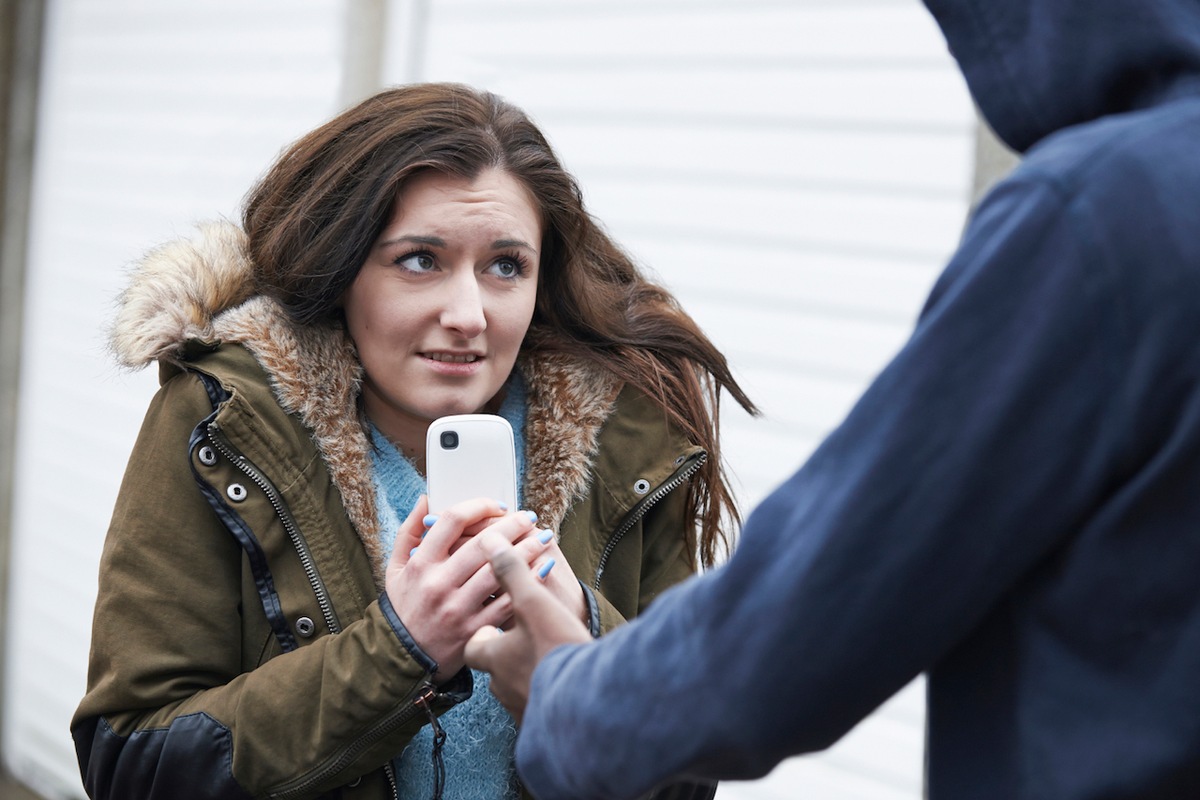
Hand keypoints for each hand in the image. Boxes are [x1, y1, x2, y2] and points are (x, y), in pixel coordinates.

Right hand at [385, 496, 538, 680]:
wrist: (402, 657)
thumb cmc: (404, 606)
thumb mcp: (395, 568)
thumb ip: (409, 532)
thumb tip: (426, 499)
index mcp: (420, 563)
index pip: (453, 521)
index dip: (480, 506)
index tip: (498, 505)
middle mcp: (438, 584)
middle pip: (483, 544)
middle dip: (513, 526)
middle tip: (530, 516)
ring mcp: (457, 609)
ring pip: (500, 572)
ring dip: (527, 551)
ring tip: (544, 538)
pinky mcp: (474, 630)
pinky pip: (508, 603)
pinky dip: (529, 583)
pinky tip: (544, 568)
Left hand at [464, 530, 591, 722]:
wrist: (589, 707)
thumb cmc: (557, 652)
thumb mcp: (535, 602)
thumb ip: (511, 570)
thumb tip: (491, 540)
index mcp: (493, 656)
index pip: (473, 645)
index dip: (483, 632)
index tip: (496, 622)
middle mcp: (501, 686)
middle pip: (494, 668)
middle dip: (508, 653)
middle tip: (527, 638)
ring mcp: (521, 708)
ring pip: (517, 687)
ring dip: (529, 672)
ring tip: (550, 657)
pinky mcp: (544, 724)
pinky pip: (538, 705)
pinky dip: (546, 691)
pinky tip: (564, 680)